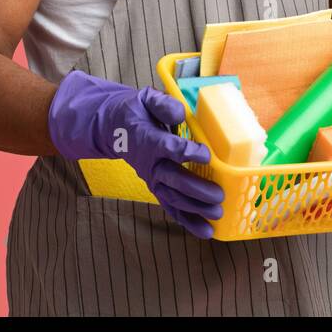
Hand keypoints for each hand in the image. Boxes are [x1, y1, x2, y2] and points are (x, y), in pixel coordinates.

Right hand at [49, 70, 224, 237]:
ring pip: (173, 197)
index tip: (206, 155)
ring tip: (217, 214)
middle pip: (173, 179)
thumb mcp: (145, 99)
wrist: (113, 128)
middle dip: (196, 190)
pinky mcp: (156, 188)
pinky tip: (206, 231)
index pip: (168, 148)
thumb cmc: (136, 112)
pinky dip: (187, 221)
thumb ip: (163, 105)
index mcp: (147, 139)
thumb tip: (181, 114)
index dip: (186, 152)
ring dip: (195, 209)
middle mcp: (149, 163)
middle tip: (218, 196)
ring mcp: (152, 179)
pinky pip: (171, 207)